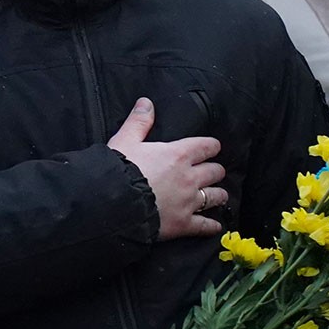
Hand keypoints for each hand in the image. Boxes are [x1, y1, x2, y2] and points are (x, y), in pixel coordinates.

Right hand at [107, 97, 225, 240]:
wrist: (112, 202)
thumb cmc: (117, 170)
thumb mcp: (124, 141)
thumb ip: (138, 122)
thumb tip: (146, 103)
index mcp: (178, 155)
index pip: (207, 146)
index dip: (210, 146)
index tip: (210, 148)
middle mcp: (189, 177)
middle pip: (215, 171)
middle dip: (214, 170)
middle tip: (209, 172)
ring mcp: (189, 202)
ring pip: (216, 196)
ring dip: (217, 195)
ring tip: (214, 195)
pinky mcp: (184, 223)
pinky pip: (206, 226)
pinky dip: (211, 226)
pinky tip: (214, 225)